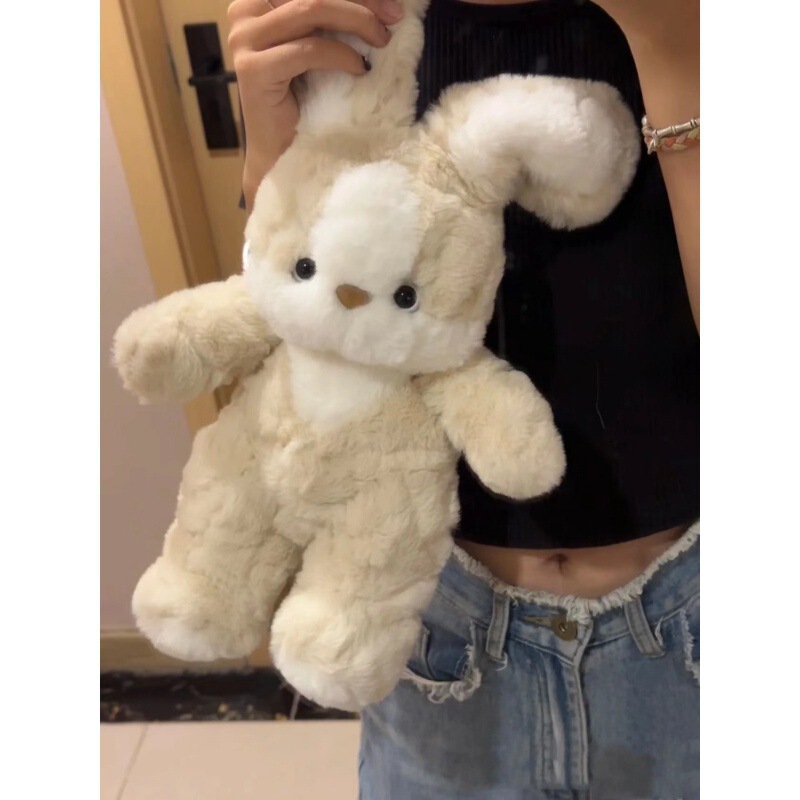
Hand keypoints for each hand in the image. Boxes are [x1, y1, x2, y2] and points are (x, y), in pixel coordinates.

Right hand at [227, 0, 403, 208]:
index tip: (391, 5)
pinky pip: (309, 50)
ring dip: (356, 22)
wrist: (282, 151)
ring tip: (380, 41)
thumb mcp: (319, 44)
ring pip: (311, 9)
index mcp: (257, 0)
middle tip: (394, 18)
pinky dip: (341, 56)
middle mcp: (244, 12)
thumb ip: (331, 17)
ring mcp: (244, 40)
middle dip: (361, 0)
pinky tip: (360, 69)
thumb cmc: (304, 98)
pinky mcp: (253, 70)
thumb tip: (382, 3)